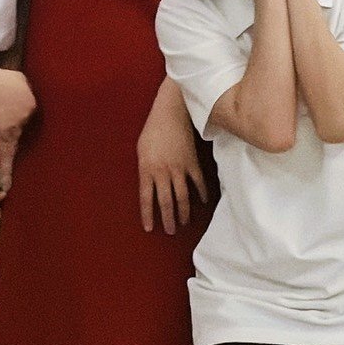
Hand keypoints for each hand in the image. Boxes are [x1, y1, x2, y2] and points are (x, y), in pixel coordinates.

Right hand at [0, 64, 36, 134]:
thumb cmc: (5, 78)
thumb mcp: (21, 77)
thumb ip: (26, 86)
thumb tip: (27, 88)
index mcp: (32, 103)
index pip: (30, 111)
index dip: (23, 110)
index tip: (17, 110)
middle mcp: (26, 114)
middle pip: (24, 120)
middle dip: (18, 119)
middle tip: (10, 118)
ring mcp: (15, 121)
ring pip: (16, 130)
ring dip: (13, 131)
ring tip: (10, 138)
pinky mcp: (4, 126)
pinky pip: (6, 136)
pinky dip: (5, 138)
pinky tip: (4, 140)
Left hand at [136, 90, 208, 235]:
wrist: (171, 113)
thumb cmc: (152, 129)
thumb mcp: (141, 150)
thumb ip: (145, 169)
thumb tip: (149, 184)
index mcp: (147, 169)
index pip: (146, 198)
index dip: (147, 214)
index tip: (149, 228)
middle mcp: (163, 172)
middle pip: (166, 202)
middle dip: (167, 219)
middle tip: (170, 231)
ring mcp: (179, 168)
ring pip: (182, 196)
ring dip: (183, 212)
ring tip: (184, 223)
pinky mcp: (192, 163)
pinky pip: (198, 183)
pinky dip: (201, 193)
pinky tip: (202, 202)